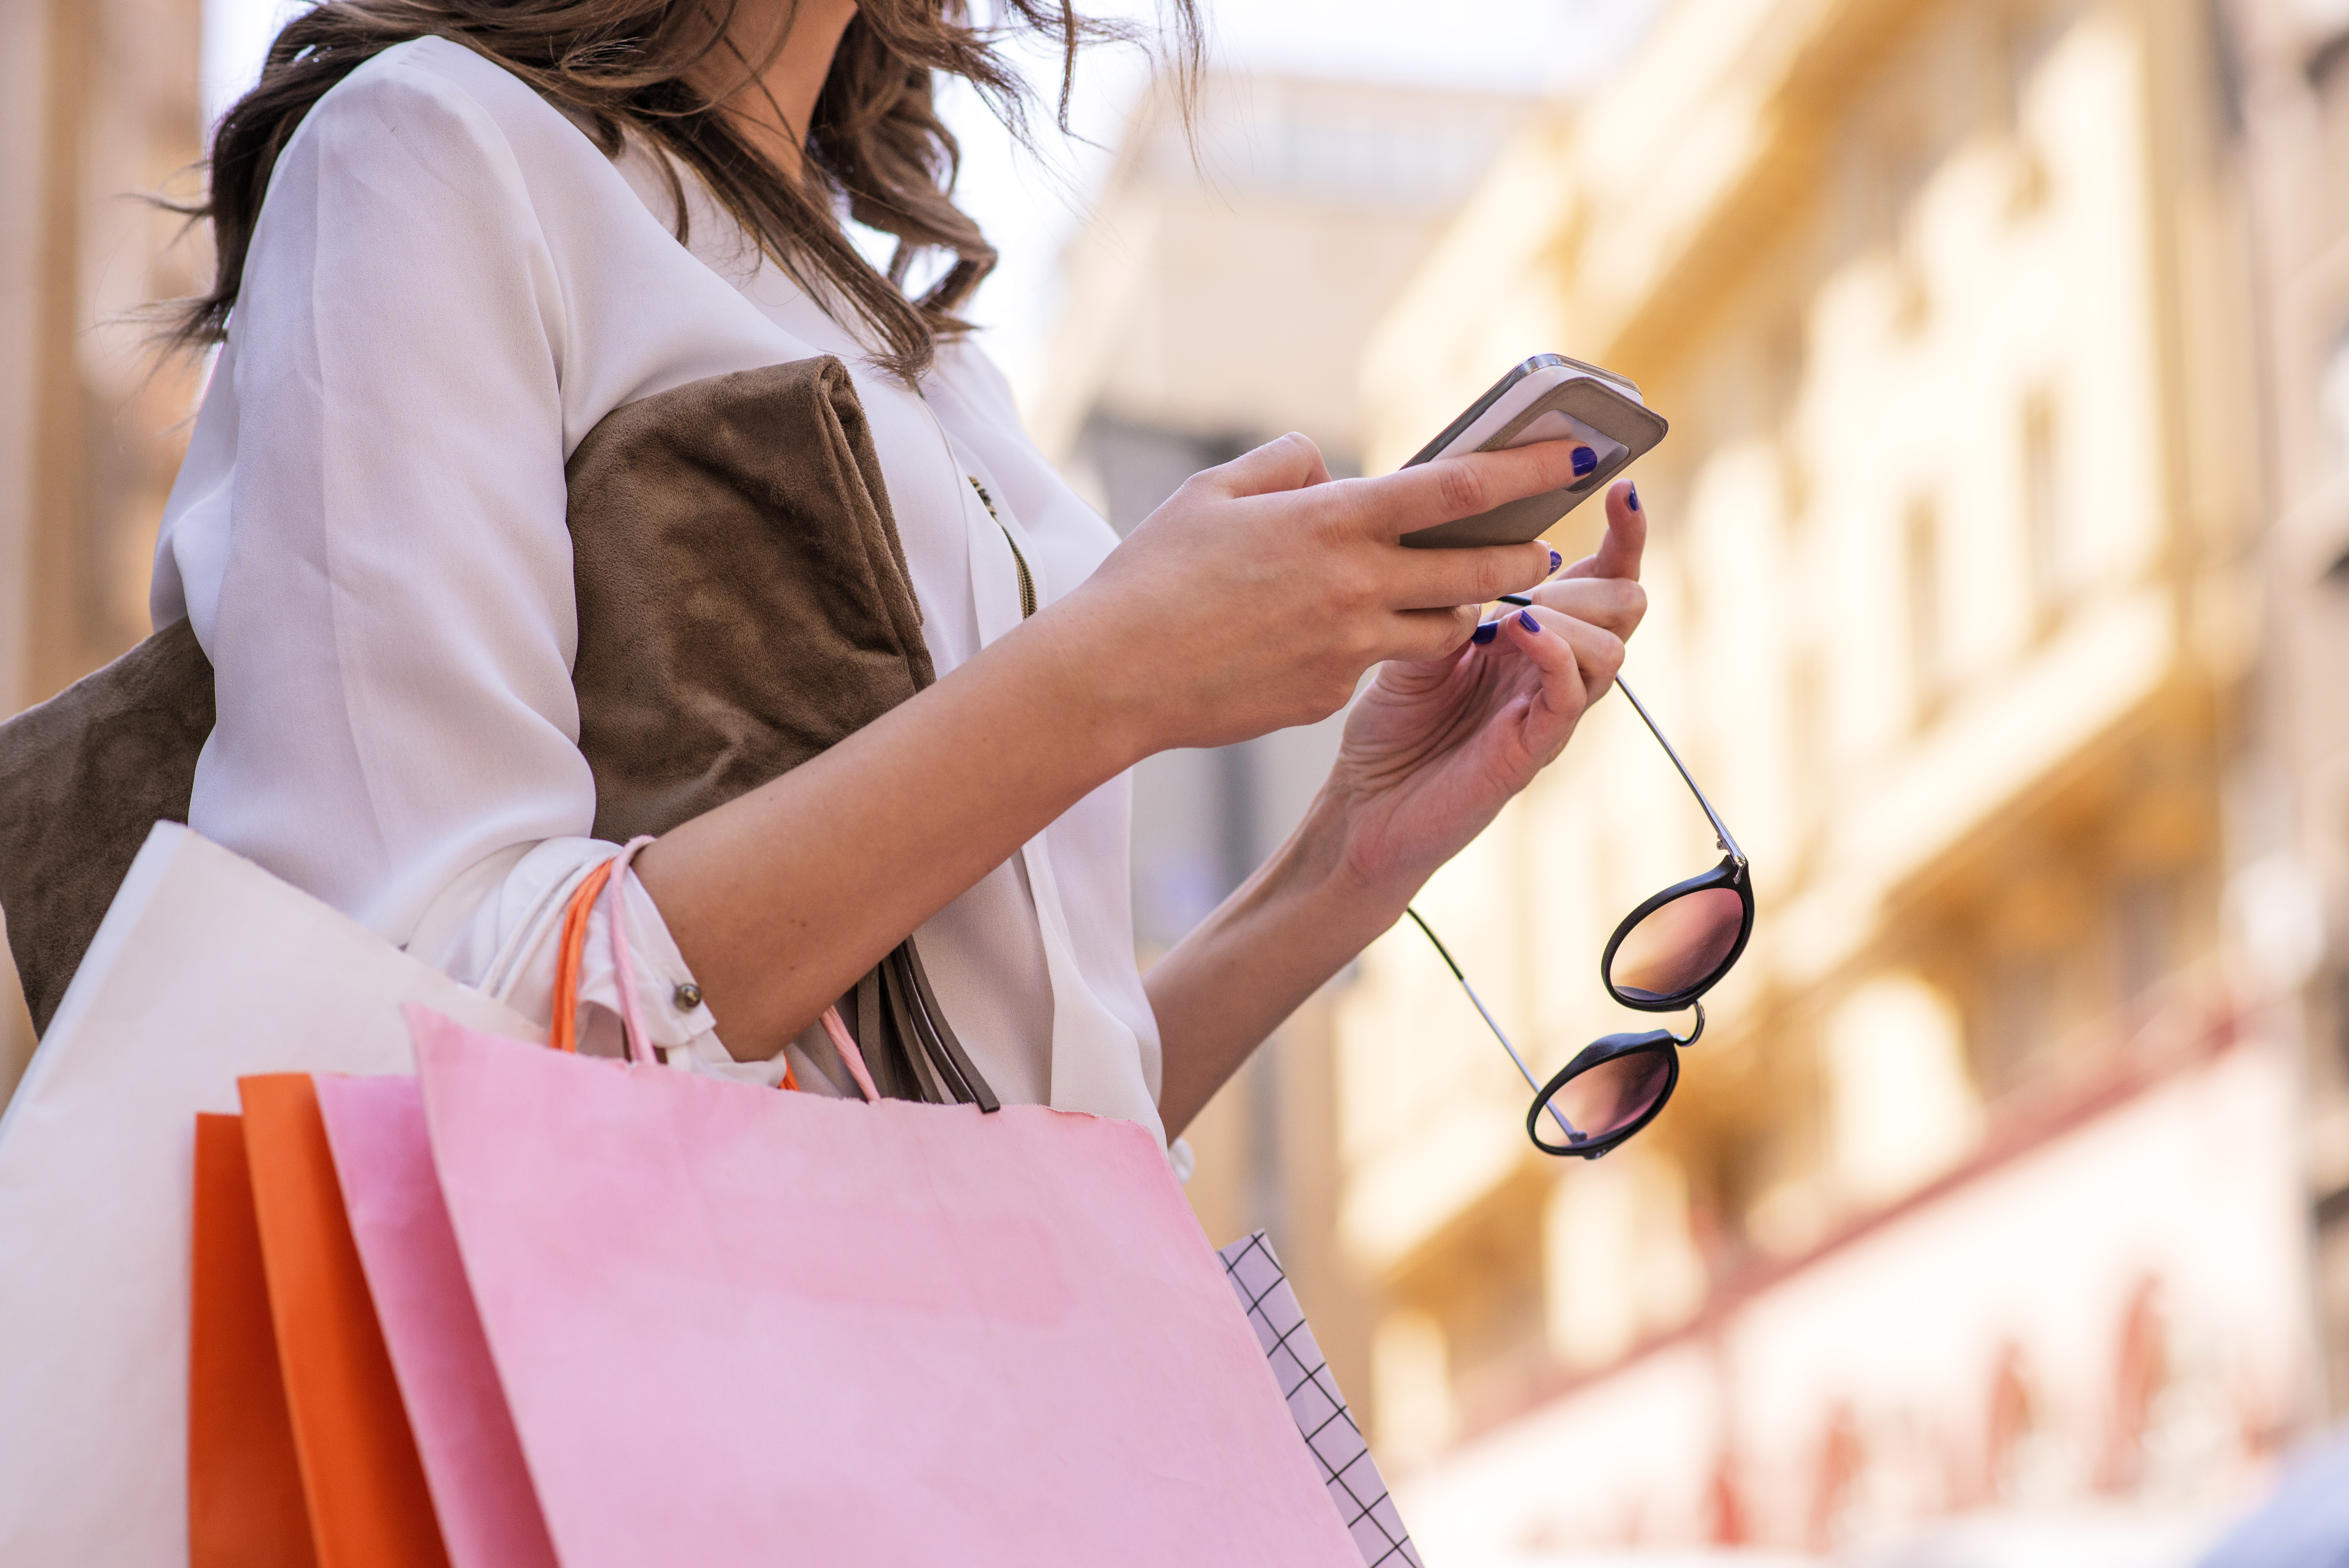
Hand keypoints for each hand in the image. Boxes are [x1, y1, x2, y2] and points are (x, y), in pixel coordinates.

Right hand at [1044, 432, 1599, 760]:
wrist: (1115, 675)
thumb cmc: (1153, 574)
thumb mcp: (1214, 492)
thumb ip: (1286, 465)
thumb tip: (1330, 469)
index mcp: (1332, 522)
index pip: (1457, 489)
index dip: (1526, 469)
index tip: (1575, 456)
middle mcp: (1355, 586)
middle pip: (1475, 570)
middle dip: (1521, 557)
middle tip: (1543, 548)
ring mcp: (1349, 649)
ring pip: (1442, 627)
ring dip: (1462, 609)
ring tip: (1461, 593)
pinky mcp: (1332, 695)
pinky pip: (1375, 665)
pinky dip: (1375, 646)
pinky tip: (1341, 639)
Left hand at [1318, 480, 1648, 898]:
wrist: (1364, 808)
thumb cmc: (1392, 726)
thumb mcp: (1419, 638)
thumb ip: (1457, 594)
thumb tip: (1481, 535)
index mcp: (1535, 638)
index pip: (1604, 580)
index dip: (1624, 538)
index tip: (1622, 489)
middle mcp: (1554, 672)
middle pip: (1625, 608)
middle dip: (1603, 573)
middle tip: (1547, 565)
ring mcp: (1549, 712)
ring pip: (1611, 649)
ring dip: (1571, 615)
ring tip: (1517, 612)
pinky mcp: (1534, 749)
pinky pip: (1572, 695)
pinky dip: (1554, 653)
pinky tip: (1518, 633)